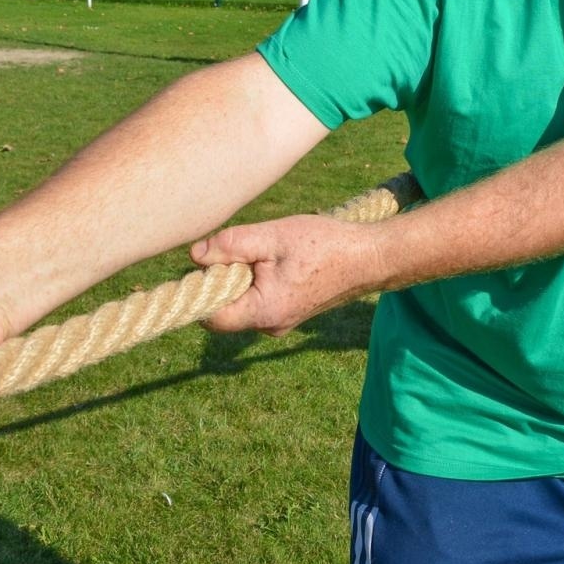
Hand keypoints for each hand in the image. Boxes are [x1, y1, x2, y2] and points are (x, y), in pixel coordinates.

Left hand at [189, 214, 386, 335]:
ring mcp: (281, 322)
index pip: (211, 316)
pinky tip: (278, 260)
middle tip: (243, 249)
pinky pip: (259, 300)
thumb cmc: (324, 244)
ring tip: (267, 252)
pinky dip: (258, 280)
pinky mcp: (289, 313)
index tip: (205, 265)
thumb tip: (194, 255)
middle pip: (225, 308)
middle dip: (224, 278)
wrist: (368, 257)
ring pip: (242, 303)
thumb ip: (231, 245)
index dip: (201, 291)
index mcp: (264, 312)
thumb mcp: (273, 237)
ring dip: (243, 277)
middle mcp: (270, 326)